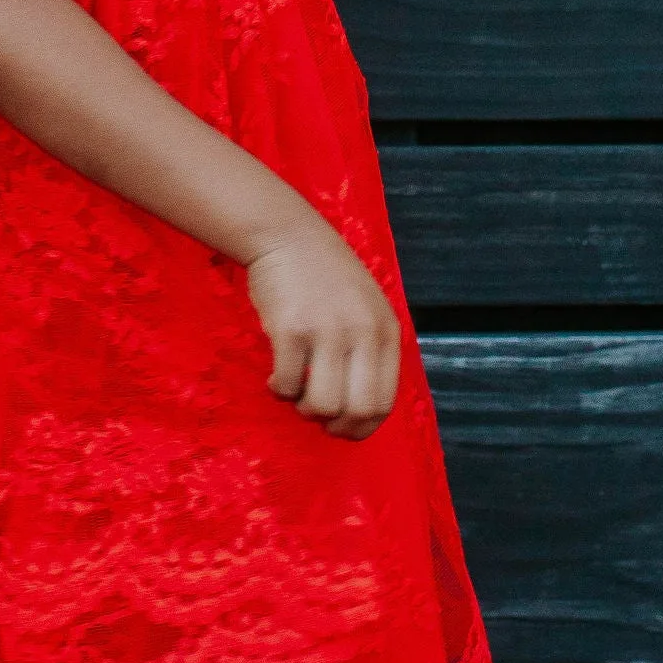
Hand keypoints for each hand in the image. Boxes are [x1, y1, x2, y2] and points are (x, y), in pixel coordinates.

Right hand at [245, 220, 401, 440]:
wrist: (287, 236)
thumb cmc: (326, 276)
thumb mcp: (367, 307)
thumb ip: (371, 349)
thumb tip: (360, 409)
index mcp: (385, 331)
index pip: (385, 402)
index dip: (362, 426)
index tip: (343, 427)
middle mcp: (362, 333)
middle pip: (357, 410)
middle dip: (335, 426)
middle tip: (318, 417)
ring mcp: (327, 331)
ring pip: (321, 405)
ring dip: (305, 409)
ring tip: (296, 394)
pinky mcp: (290, 330)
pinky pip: (286, 384)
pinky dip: (279, 390)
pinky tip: (276, 377)